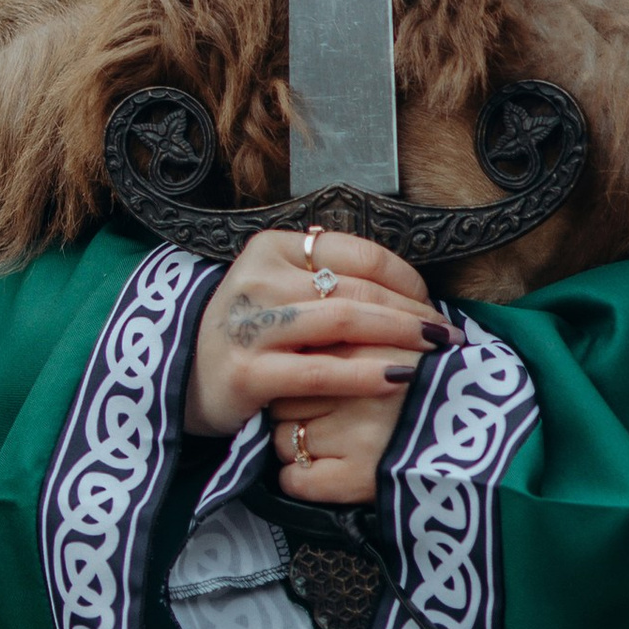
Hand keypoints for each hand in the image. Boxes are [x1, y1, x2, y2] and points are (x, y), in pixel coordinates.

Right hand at [183, 227, 454, 506]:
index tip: (432, 302)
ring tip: (434, 352)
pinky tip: (397, 378)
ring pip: (344, 321)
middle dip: (412, 311)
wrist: (182, 380)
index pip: (357, 252)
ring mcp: (249, 326)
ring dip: (399, 336)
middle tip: (446, 333)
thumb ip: (327, 281)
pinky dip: (365, 374)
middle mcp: (257, 279)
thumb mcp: (279, 291)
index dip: (405, 278)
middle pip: (356, 288)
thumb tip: (406, 290)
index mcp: (271, 248)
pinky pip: (320, 370)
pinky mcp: (246, 372)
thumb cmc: (248, 335)